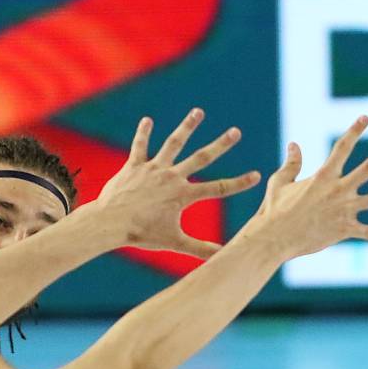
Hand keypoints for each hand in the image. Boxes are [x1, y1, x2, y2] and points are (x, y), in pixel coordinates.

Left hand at [93, 109, 260, 257]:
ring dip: (187, 127)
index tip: (256, 174)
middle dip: (221, 145)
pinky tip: (148, 120)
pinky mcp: (134, 166)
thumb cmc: (142, 234)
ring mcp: (153, 169)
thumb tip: (223, 257)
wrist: (111, 222)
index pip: (218, 188)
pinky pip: (140, 146)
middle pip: (201, 158)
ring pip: (173, 143)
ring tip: (199, 112)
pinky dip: (143, 133)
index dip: (239, 183)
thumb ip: (200, 249)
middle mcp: (172, 177)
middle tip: (235, 132)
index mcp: (183, 195)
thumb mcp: (174, 242)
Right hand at [243, 116, 367, 260]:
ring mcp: (343, 210)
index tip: (366, 117)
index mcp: (323, 176)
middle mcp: (338, 189)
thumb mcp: (279, 183)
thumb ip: (291, 164)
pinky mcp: (344, 230)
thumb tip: (294, 144)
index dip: (354, 131)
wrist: (273, 238)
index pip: (342, 147)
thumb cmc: (273, 211)